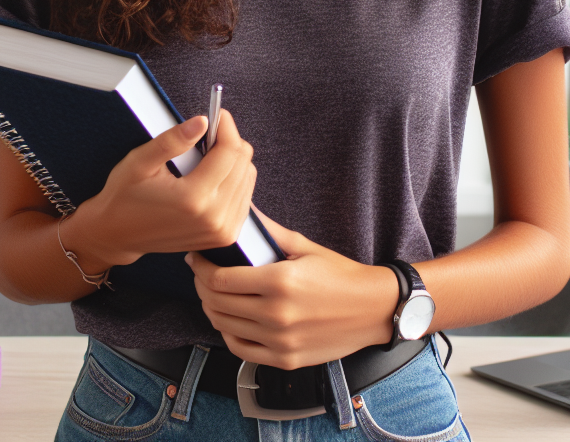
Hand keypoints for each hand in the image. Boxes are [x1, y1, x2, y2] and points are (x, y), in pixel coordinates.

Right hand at [66, 110, 256, 270]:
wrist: (119, 236)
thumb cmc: (125, 197)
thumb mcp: (140, 162)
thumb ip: (172, 141)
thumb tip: (202, 122)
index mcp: (193, 198)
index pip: (230, 151)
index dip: (226, 126)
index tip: (217, 114)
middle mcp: (214, 217)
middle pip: (243, 162)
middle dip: (229, 140)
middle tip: (208, 133)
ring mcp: (222, 230)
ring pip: (248, 177)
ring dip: (233, 159)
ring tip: (206, 156)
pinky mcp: (225, 235)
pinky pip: (245, 195)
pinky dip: (234, 178)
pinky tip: (212, 175)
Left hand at [186, 211, 399, 368]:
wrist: (372, 309)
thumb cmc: (340, 275)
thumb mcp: (305, 246)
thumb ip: (269, 231)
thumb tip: (244, 211)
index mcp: (280, 282)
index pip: (220, 279)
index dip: (201, 267)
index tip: (196, 257)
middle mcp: (277, 314)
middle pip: (217, 303)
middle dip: (201, 285)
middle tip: (200, 272)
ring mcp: (280, 341)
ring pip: (224, 326)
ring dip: (211, 308)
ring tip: (211, 293)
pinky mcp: (285, 359)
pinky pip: (241, 349)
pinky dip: (228, 333)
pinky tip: (228, 319)